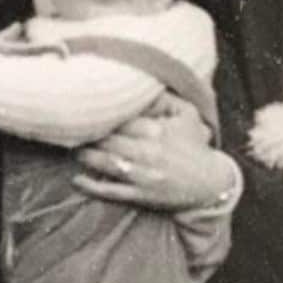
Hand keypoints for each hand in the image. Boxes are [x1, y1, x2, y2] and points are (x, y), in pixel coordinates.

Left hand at [73, 98, 233, 212]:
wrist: (210, 184)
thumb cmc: (196, 147)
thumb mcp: (188, 115)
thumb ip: (165, 99)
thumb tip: (143, 88)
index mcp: (157, 130)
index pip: (120, 119)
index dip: (100, 117)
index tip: (86, 112)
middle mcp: (148, 152)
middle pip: (107, 140)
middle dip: (88, 136)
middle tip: (72, 131)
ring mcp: (143, 176)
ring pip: (105, 163)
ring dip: (85, 157)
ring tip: (73, 151)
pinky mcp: (140, 195)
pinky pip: (110, 191)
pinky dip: (91, 186)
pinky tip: (77, 180)